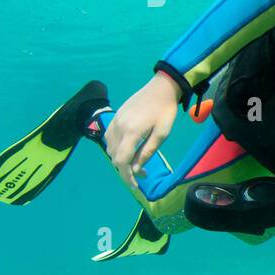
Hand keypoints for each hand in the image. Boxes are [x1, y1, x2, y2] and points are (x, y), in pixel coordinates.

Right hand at [104, 73, 181, 188]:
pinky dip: (116, 148)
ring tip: (137, 162)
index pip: (122, 160)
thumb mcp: (162, 134)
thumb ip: (147, 152)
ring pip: (110, 148)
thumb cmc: (165, 111)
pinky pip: (109, 138)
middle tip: (143, 172)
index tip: (135, 185)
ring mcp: (114, 121)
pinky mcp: (114, 117)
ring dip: (121, 159)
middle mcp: (118, 127)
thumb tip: (135, 169)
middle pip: (114, 157)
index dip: (126, 176)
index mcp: (131, 132)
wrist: (160, 88)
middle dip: (126, 169)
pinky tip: (129, 149)